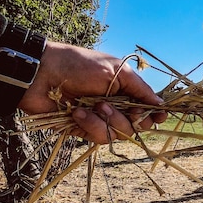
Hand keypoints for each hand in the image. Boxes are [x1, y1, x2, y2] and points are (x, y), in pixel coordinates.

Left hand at [18, 41, 166, 143]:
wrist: (41, 75)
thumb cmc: (79, 65)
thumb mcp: (116, 71)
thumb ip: (140, 89)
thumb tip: (162, 104)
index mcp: (126, 89)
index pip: (148, 108)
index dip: (156, 114)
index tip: (160, 116)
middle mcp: (116, 106)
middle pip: (138, 125)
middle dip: (131, 118)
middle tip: (116, 106)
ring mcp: (100, 119)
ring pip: (120, 133)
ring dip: (108, 120)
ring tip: (93, 105)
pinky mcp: (84, 130)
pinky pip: (100, 136)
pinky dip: (91, 125)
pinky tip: (77, 113)